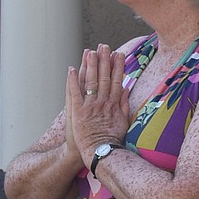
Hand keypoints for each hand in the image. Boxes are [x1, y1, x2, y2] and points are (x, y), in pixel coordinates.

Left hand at [67, 43, 129, 168]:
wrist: (100, 153)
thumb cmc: (112, 140)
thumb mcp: (124, 122)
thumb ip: (124, 104)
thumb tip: (126, 88)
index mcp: (114, 104)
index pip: (117, 81)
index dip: (118, 66)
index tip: (118, 54)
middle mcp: (103, 103)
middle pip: (104, 77)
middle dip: (104, 61)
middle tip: (104, 46)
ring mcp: (90, 106)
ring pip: (91, 82)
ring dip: (90, 65)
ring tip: (90, 51)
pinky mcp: (78, 112)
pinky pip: (75, 93)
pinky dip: (73, 80)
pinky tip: (72, 68)